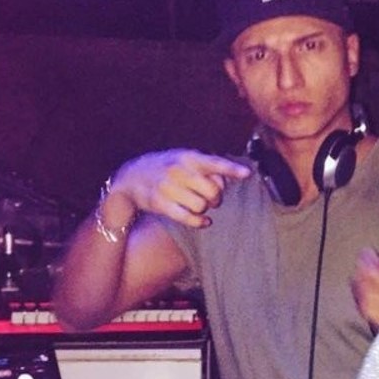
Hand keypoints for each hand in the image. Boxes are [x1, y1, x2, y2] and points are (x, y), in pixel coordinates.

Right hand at [108, 151, 249, 229]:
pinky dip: (200, 221)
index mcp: (188, 157)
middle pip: (212, 191)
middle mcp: (178, 171)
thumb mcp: (183, 159)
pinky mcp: (161, 204)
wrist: (130, 177)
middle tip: (212, 198)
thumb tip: (227, 179)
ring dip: (205, 208)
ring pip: (202, 205)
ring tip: (199, 204)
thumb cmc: (166, 168)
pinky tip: (204, 221)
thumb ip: (205, 166)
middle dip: (216, 198)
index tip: (248, 174)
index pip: (214, 163)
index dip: (232, 169)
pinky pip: (189, 218)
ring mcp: (168, 187)